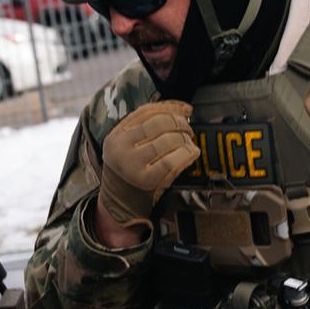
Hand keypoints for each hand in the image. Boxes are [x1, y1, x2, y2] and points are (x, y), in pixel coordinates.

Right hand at [95, 100, 196, 235]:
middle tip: (188, 129)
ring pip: (167, 140)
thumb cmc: (133, 168)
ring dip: (185, 139)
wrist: (121, 201)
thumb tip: (183, 108)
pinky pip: (173, 160)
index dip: (171, 107)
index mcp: (116, 134)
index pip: (146, 112)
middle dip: (180, 123)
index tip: (187, 110)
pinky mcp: (147, 179)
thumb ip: (149, 125)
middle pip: (159, 123)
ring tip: (189, 142)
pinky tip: (192, 152)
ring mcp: (132, 163)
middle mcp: (121, 147)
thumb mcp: (131, 144)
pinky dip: (188, 153)